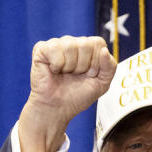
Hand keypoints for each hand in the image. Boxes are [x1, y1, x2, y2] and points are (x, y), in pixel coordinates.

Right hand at [18, 36, 115, 151]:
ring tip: (64, 74)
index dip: (96, 62)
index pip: (98, 43)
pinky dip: (56, 64)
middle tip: (75, 76)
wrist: (58, 109)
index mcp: (88, 48)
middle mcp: (73, 43)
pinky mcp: (42, 49)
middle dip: (83, 66)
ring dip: (69, 67)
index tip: (89, 75)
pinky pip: (54, 48)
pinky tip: (54, 71)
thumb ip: (110, 67)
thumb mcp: (102, 84)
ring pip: (70, 45)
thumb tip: (104, 51)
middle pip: (85, 44)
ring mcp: (57, 44)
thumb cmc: (78, 96)